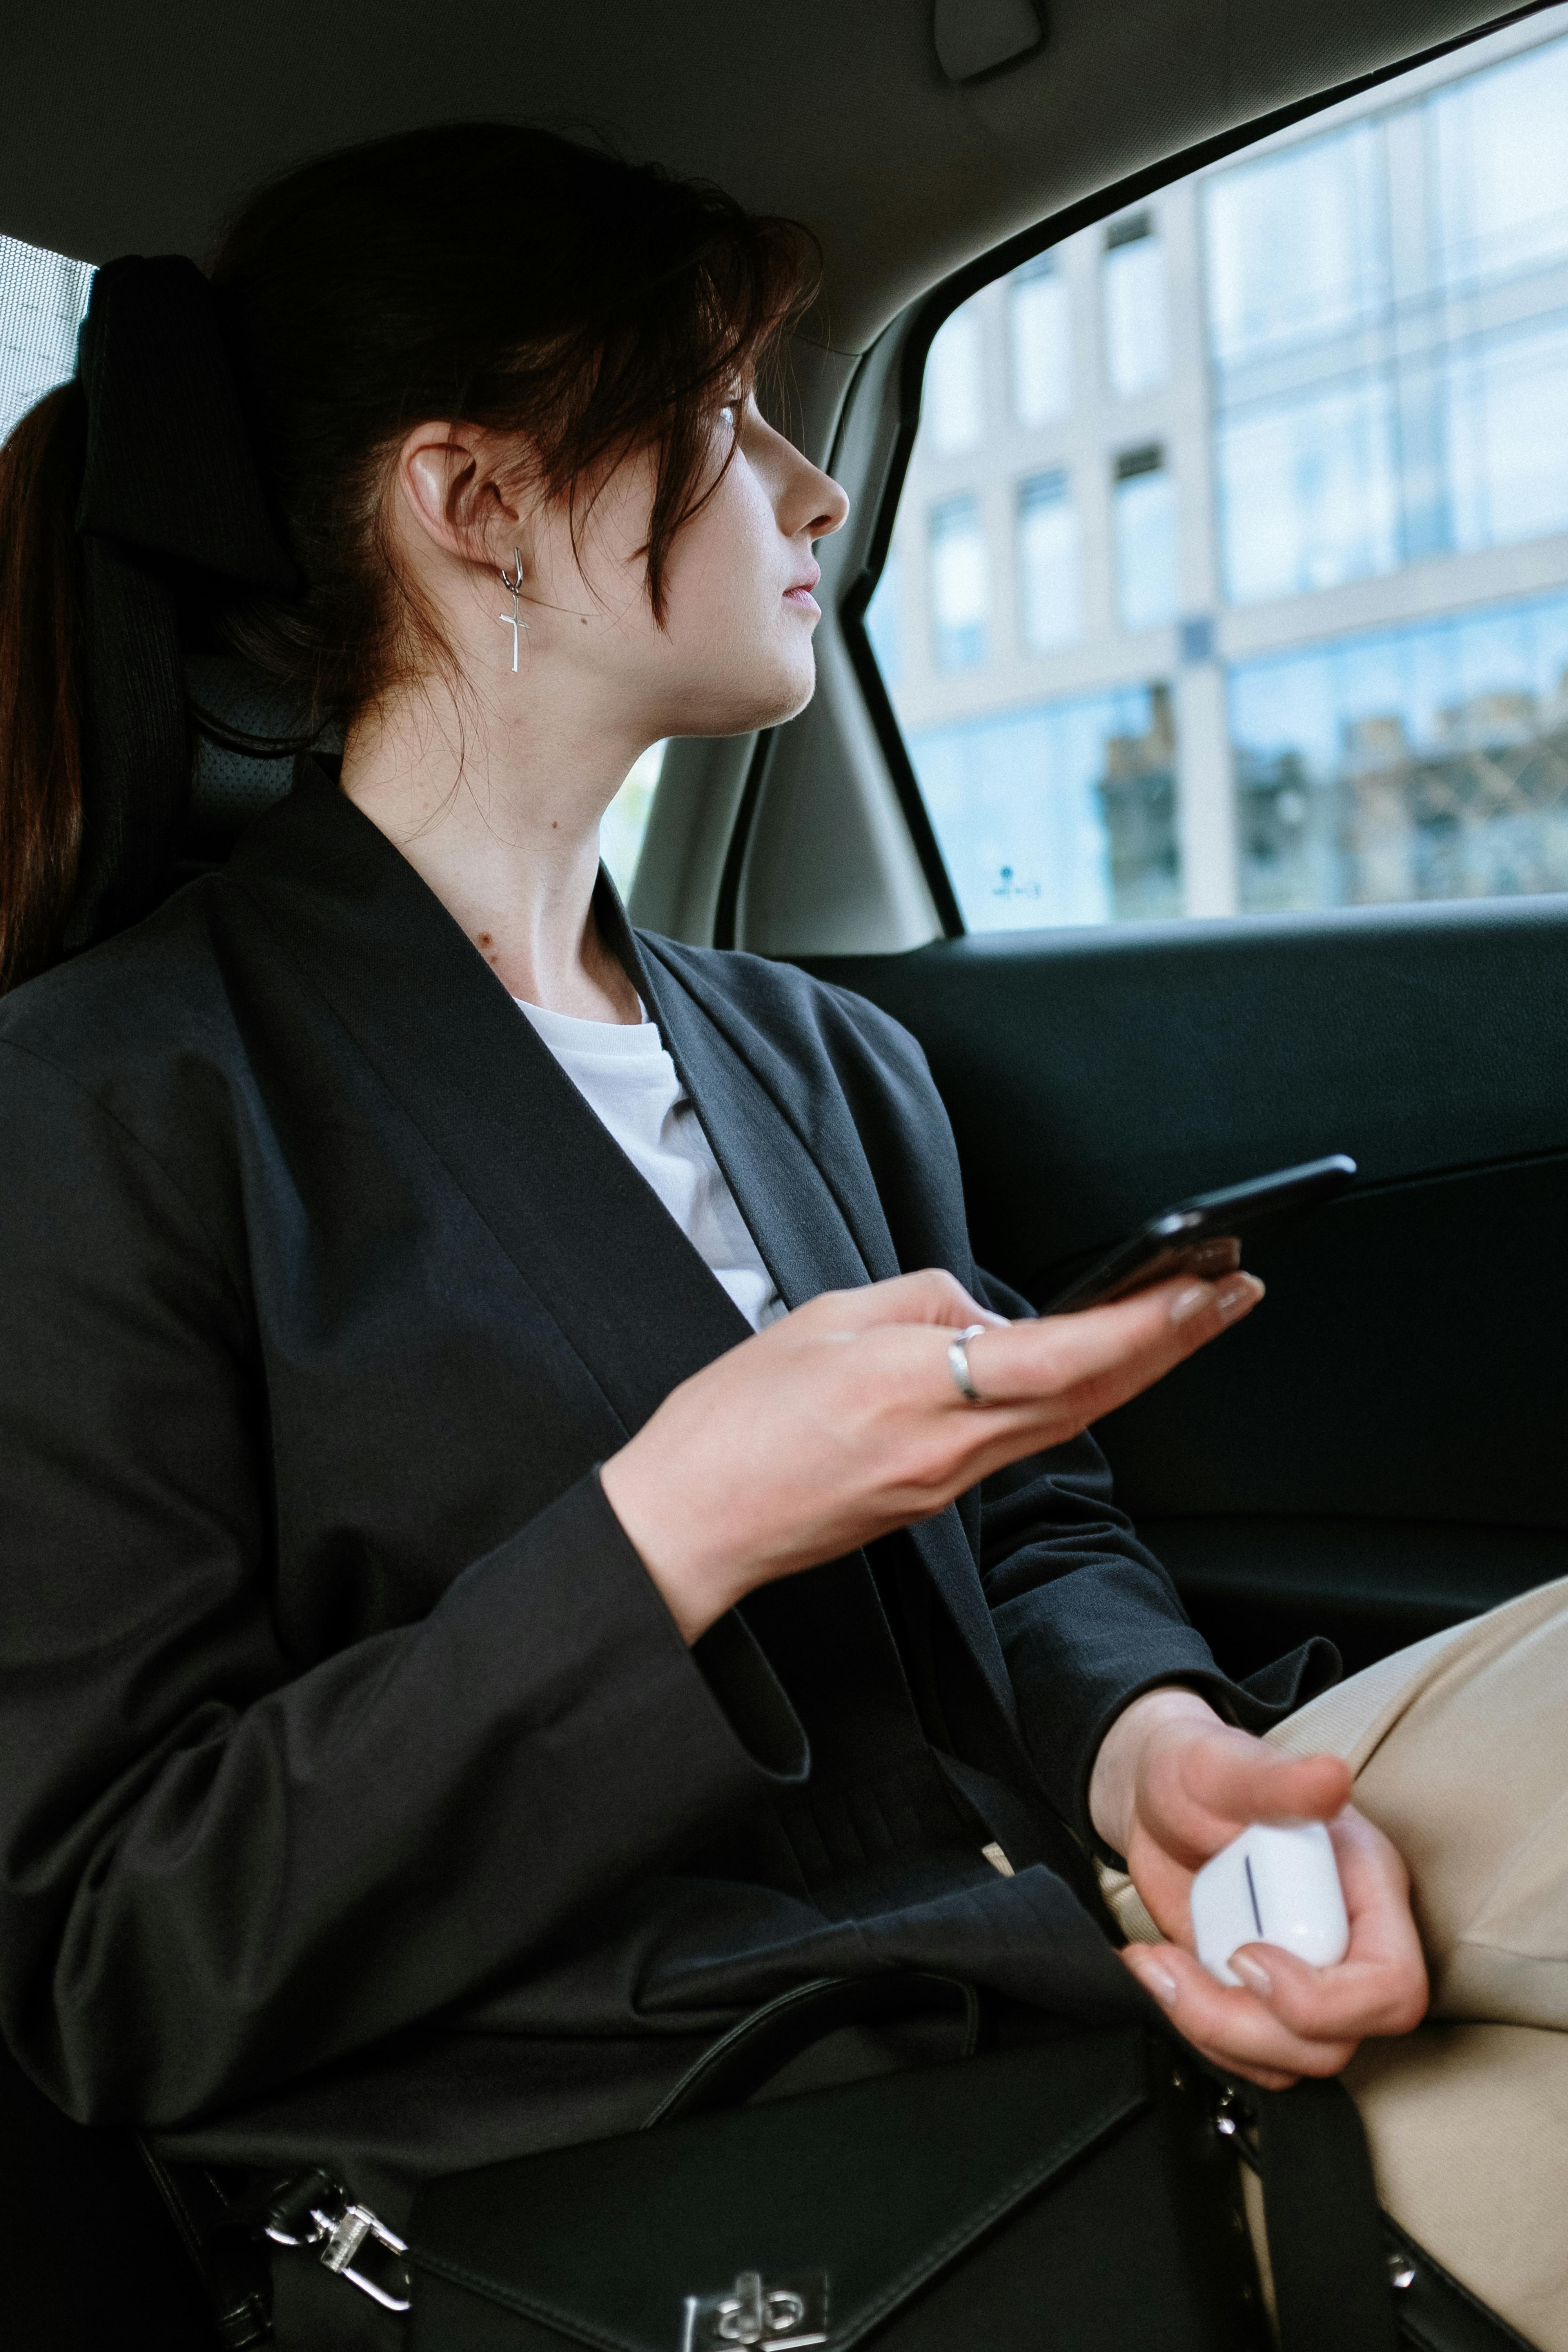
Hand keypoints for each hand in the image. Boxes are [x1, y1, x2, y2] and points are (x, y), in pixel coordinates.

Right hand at [600, 1263, 1261, 1642]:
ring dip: (1135, 1369)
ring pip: (1066, 1420)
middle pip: (1089, 1394)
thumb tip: (983, 1310)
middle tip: (1233, 1293)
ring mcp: (946, 1483)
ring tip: (1185, 1320)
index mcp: (914, 1388)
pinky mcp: (932, 1500)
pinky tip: (1090, 1370)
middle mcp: (947, 1447)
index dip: (1142, 1324)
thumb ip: (916, 1306)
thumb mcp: (821, 1319)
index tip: (1201, 1289)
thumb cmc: (733, 1422)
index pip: (1059, 1355)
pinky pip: (1020, 1441)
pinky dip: (1071, 1399)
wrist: (689, 1523)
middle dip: (1173, 1342)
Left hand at [1089, 1690, 1427, 2086]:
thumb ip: (1276, 1779)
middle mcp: (1345, 1939)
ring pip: (1294, 2060)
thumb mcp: (1220, 1765)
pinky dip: (1199, 2032)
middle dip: (1249, 2024)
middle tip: (1180, 1968)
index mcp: (1365, 1885)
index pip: (1392, 1985)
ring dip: (1213, 2031)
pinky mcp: (1259, 1996)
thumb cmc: (1195, 1769)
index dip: (1323, 1998)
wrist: (1151, 1795)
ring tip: (1158, 1969)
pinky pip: (1253, 2056)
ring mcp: (1302, 1973)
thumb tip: (1330, 1776)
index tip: (1247, 1955)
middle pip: (1338, 2039)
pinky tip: (1159, 1975)